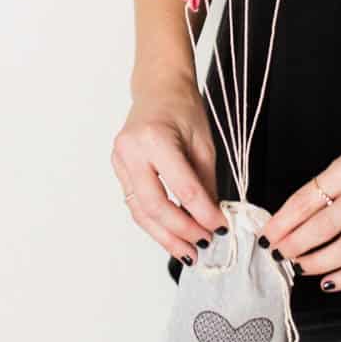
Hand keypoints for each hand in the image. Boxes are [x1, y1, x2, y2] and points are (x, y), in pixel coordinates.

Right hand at [110, 81, 226, 266]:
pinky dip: (155, 223)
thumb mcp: (204, 143)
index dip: (204, 213)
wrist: (158, 89)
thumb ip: (206, 183)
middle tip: (204, 245)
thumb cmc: (182, 109)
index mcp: (155, 138)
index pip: (183, 188)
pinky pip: (136, 203)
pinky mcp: (119, 170)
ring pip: (141, 211)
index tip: (221, 228)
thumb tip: (212, 219)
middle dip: (182, 231)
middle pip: (155, 205)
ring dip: (165, 236)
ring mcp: (120, 161)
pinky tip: (172, 236)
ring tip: (188, 252)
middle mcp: (132, 151)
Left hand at [258, 136, 340, 292]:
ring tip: (300, 266)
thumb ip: (320, 191)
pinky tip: (328, 281)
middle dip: (295, 245)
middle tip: (278, 254)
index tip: (267, 235)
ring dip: (317, 263)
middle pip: (325, 226)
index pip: (308, 199)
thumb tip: (285, 224)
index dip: (283, 222)